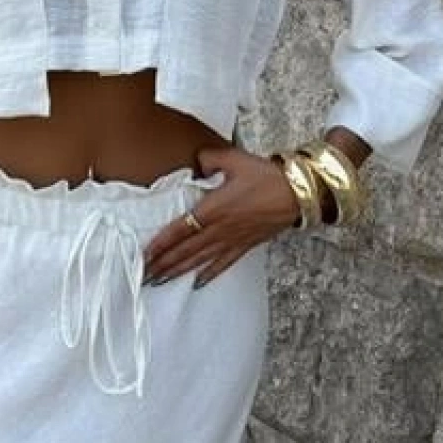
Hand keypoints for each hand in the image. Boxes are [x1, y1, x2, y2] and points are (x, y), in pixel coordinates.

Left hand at [143, 144, 302, 287]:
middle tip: (143, 274)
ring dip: (178, 271)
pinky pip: (223, 264)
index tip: (145, 254)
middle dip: (163, 263)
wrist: (299, 193)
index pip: (179, 229)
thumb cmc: (268, 176)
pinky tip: (196, 283)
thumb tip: (197, 161)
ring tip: (159, 281)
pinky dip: (209, 274)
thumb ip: (210, 158)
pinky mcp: (245, 245)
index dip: (160, 243)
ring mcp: (232, 240)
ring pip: (199, 260)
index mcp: (213, 208)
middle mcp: (219, 229)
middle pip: (185, 250)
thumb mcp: (235, 159)